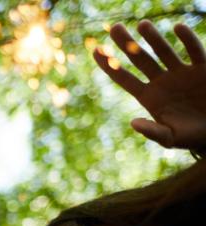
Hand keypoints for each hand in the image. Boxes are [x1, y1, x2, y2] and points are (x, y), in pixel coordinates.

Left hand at [94, 21, 205, 150]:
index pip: (124, 78)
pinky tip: (177, 28)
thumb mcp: (170, 138)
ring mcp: (180, 73)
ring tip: (142, 24)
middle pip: (140, 59)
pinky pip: (194, 51)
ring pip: (163, 51)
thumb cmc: (191, 137)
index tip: (95, 50)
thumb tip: (134, 122)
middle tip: (114, 27)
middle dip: (127, 44)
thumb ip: (152, 131)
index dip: (109, 65)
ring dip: (153, 38)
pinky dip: (187, 39)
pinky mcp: (202, 69)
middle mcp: (161, 81)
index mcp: (148, 97)